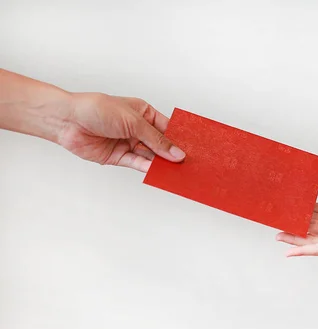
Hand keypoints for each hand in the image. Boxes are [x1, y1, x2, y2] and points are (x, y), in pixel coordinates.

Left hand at [59, 93, 184, 171]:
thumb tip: (176, 152)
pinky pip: (138, 163)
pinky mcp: (119, 156)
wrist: (68, 120)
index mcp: (143, 113)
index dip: (178, 138)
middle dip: (171, 153)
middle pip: (160, 144)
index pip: (166, 128)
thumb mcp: (133, 121)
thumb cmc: (97, 109)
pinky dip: (148, 168)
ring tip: (176, 170)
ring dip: (161, 163)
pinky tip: (158, 171)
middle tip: (187, 163)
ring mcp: (128, 143)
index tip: (191, 149)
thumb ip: (156, 140)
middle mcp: (137, 129)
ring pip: (150, 156)